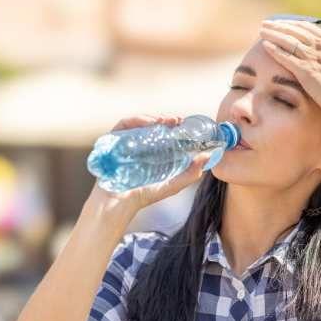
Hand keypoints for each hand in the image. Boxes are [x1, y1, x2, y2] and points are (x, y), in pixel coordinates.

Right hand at [85, 114, 212, 221]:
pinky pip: (124, 124)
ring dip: (152, 117)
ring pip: (138, 121)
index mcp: (150, 151)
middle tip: (176, 120)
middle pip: (150, 124)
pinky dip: (137, 120)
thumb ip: (191, 173)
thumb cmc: (143, 195)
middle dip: (164, 119)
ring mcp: (124, 141)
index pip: (162, 132)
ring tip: (165, 121)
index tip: (183, 123)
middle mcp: (137, 144)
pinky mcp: (113, 140)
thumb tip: (208, 155)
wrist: (119, 203)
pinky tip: (149, 124)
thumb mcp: (172, 184)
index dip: (173, 125)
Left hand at [258, 19, 320, 125]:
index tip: (282, 23)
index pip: (309, 28)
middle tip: (266, 24)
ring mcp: (314, 57)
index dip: (293, 24)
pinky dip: (275, 50)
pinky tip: (265, 46)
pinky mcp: (306, 71)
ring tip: (262, 31)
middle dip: (280, 26)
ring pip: (289, 41)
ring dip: (274, 34)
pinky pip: (287, 57)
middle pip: (296, 31)